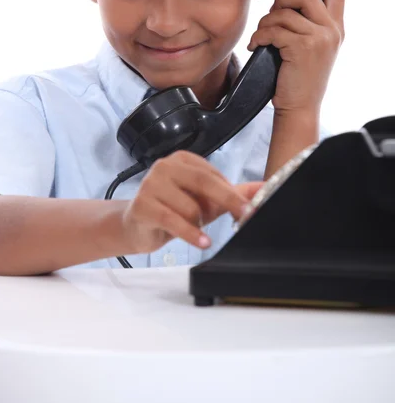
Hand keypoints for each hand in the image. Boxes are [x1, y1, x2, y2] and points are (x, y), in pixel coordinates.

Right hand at [121, 151, 263, 252]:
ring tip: (193, 228)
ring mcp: (151, 184)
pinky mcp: (142, 206)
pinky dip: (191, 234)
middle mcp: (165, 166)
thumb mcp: (207, 200)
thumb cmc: (173, 210)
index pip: (213, 174)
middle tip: (245, 215)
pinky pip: (173, 221)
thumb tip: (265, 188)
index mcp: (182, 160)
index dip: (233, 193)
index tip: (250, 208)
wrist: (136, 226)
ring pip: (190, 207)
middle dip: (228, 200)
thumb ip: (235, 192)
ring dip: (199, 223)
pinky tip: (203, 242)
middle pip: (204, 182)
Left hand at [248, 0, 344, 114]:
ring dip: (265, 25)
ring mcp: (319, 38)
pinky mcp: (302, 47)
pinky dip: (259, 37)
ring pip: (283, 14)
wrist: (300, 107)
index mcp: (336, 29)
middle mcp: (332, 31)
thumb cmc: (299, 79)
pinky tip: (255, 46)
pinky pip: (273, 30)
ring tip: (260, 39)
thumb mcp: (312, 50)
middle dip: (280, 0)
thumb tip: (285, 3)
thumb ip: (308, 26)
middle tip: (270, 17)